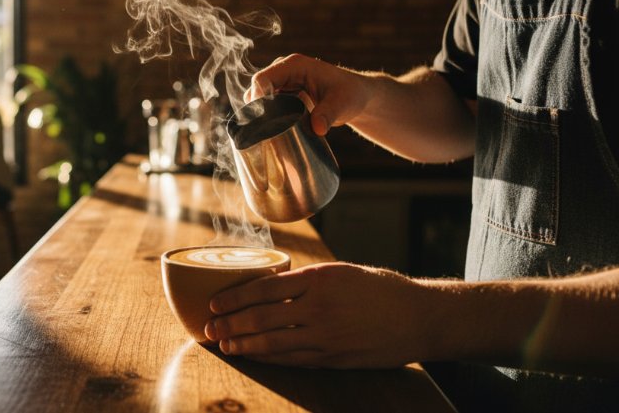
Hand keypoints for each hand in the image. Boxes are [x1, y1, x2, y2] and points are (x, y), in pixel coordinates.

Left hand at [205, 262, 432, 368]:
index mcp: (319, 278)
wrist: (421, 318)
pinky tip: (255, 356)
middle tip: (209, 326)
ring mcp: (327, 335)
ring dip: (244, 345)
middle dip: (230, 323)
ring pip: (274, 342)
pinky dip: (270, 359)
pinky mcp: (335, 358)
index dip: (234, 298)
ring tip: (224, 344)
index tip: (214, 302)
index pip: (264, 288)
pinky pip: (294, 359)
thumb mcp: (343, 272)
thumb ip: (308, 280)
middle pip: (262, 317)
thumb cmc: (382, 289)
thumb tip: (272, 285)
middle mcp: (319, 307)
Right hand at [248, 54, 371, 135]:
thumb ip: (329, 114)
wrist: (355, 96)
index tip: (262, 120)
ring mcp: (280, 81)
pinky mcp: (281, 93)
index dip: (257, 99)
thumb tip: (317, 128)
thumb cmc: (350, 94)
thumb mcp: (342, 104)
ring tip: (271, 132)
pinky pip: (265, 104)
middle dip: (257, 110)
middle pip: (256, 89)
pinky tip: (274, 130)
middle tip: (266, 132)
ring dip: (261, 114)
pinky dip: (266, 116)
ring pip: (257, 98)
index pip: (263, 79)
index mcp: (294, 65)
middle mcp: (282, 70)